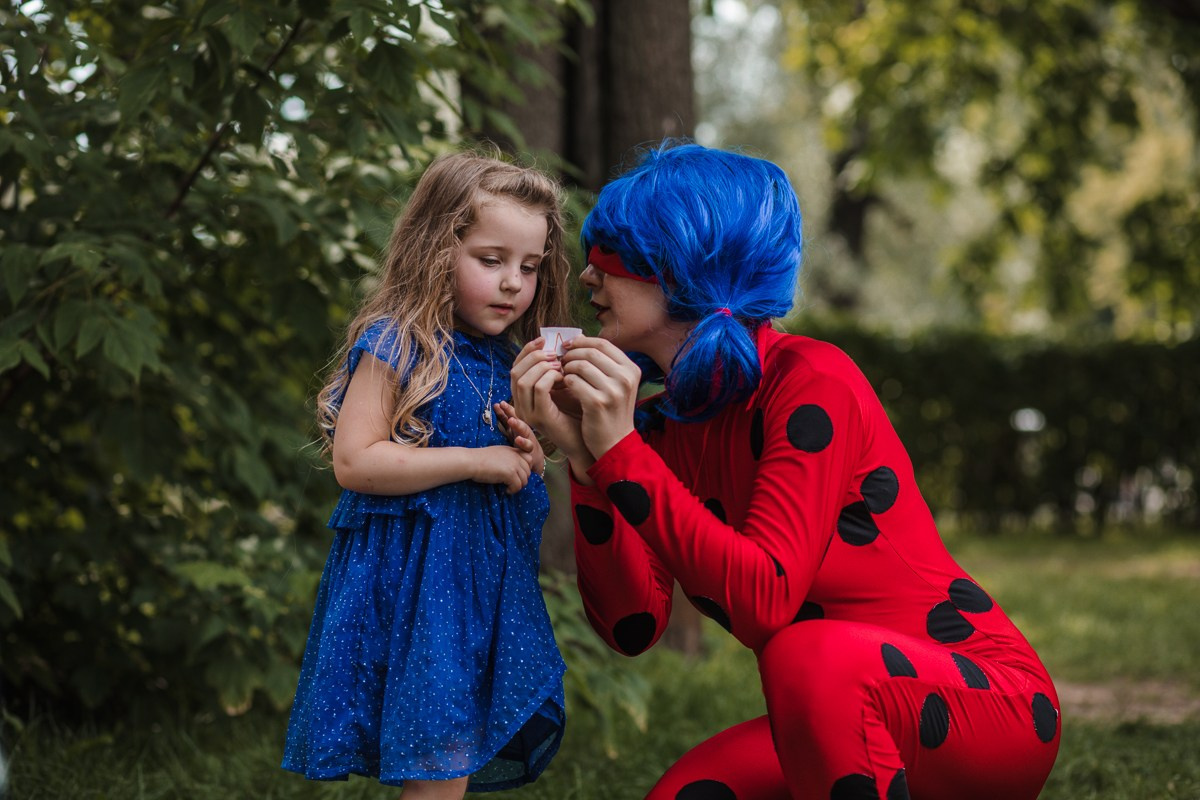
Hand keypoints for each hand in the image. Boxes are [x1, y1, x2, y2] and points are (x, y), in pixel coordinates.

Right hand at [472, 445, 531, 493]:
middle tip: (512, 483)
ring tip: (508, 488)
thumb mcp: (497, 454)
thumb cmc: (479, 459)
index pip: (529, 459)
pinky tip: (506, 490)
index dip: (525, 469)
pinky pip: (518, 486)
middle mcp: (515, 456)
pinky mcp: (510, 473)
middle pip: (528, 471)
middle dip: (522, 479)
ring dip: (517, 486)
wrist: (471, 461)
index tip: (516, 475)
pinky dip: (513, 490)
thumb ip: (508, 458)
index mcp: (512, 450)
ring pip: (525, 480)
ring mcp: (514, 464)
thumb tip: (515, 469)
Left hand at [494, 401, 543, 476]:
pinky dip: (523, 442)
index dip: (505, 409)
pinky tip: (518, 439)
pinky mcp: (530, 449)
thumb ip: (503, 421)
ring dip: (518, 424)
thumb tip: (495, 406)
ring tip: (511, 420)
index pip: (511, 415)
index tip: (498, 403)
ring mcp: (527, 439)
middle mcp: (523, 431)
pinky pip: (527, 445)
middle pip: (516, 418)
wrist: (535, 459)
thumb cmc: (521, 445)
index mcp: (517, 427)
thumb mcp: (511, 432)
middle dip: (511, 411)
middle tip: (503, 405)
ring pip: (524, 430)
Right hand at [511, 338, 587, 460]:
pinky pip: (539, 389)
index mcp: (524, 396)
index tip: (543, 340)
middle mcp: (521, 405)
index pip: (516, 367)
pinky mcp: (541, 417)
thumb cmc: (579, 411)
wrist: (588, 439)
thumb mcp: (567, 383)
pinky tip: (563, 376)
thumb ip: (560, 365)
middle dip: (533, 356)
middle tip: (553, 352)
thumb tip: (566, 339)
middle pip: (515, 371)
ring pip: (523, 379)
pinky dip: (550, 377)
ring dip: (542, 366)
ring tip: (560, 364)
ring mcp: (529, 413)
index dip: (527, 350)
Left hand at [560, 336, 639, 458]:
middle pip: (591, 352)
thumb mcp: (616, 384)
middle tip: (561, 361)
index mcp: (631, 369)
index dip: (582, 342)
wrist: (615, 443)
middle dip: (572, 354)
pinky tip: (564, 386)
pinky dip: (565, 381)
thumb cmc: (612, 410)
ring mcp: (613, 391)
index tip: (568, 346)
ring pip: (580, 365)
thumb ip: (602, 363)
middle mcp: (625, 378)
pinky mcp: (597, 403)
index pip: (603, 344)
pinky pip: (573, 381)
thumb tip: (580, 338)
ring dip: (566, 368)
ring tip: (563, 374)